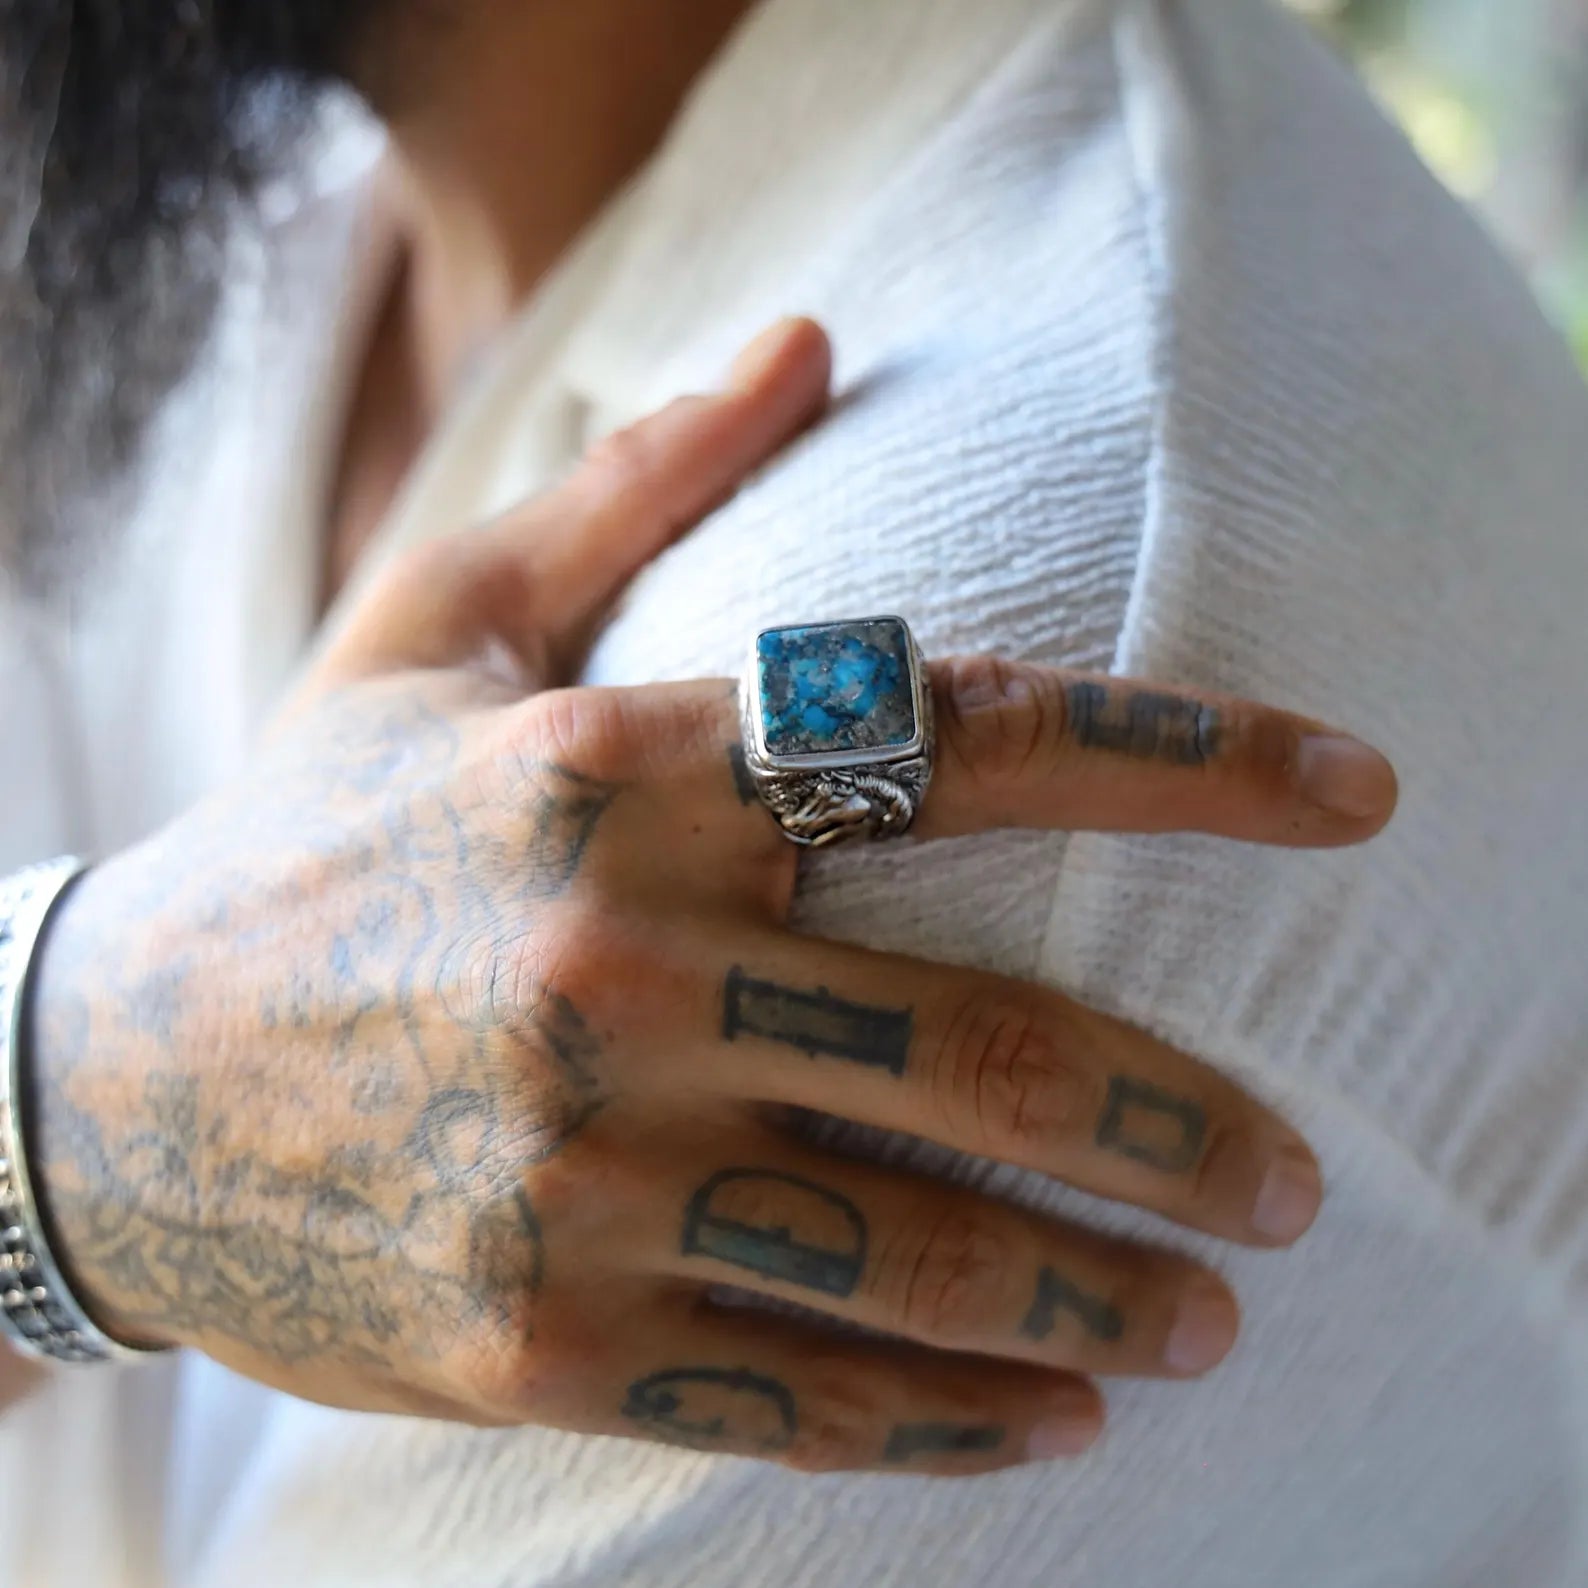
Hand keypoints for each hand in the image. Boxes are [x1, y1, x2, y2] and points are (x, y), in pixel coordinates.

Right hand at [29, 318, 1395, 1474]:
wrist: (95, 1081)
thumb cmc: (303, 831)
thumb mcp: (438, 620)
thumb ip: (635, 479)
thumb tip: (808, 333)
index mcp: (609, 769)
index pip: (964, 740)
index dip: (1190, 761)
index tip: (1355, 793)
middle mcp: (610, 968)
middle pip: (989, 1045)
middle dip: (1184, 1123)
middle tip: (1295, 1176)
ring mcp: (572, 1177)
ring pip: (914, 1255)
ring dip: (1102, 1295)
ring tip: (1212, 1318)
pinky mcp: (531, 1340)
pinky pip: (794, 1399)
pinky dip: (949, 1424)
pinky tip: (1052, 1417)